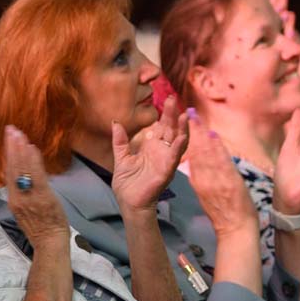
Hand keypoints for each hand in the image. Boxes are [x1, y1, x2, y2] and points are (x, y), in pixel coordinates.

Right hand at [2, 125, 68, 244]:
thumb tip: (22, 172)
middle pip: (12, 168)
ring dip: (21, 149)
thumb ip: (22, 191)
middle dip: (11, 147)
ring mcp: (29, 197)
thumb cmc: (39, 227)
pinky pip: (36, 176)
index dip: (7, 154)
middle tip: (11, 129)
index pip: (8, 173)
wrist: (49, 242)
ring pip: (22, 170)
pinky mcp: (42, 197)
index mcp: (12, 200)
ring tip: (19, 134)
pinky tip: (32, 148)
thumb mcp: (24, 209)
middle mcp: (17, 197)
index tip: (7, 139)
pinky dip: (33, 161)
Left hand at [110, 96, 188, 211]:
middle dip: (173, 115)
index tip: (167, 98)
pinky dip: (178, 148)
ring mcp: (166, 161)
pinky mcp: (166, 172)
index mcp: (152, 148)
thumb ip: (120, 140)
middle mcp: (162, 152)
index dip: (165, 114)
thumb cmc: (128, 183)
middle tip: (173, 98)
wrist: (128, 202)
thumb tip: (115, 122)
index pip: (161, 127)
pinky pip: (174, 158)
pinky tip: (181, 138)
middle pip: (170, 130)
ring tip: (184, 115)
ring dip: (182, 129)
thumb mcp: (121, 157)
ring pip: (178, 142)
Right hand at [184, 110, 256, 236]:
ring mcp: (216, 180)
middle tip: (186, 111)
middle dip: (191, 130)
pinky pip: (220, 161)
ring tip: (195, 117)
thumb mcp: (206, 195)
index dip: (188, 138)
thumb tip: (197, 162)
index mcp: (198, 182)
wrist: (236, 228)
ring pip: (206, 153)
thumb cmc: (222, 213)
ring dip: (201, 134)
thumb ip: (202, 177)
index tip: (185, 122)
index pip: (191, 156)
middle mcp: (204, 179)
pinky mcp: (228, 182)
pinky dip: (216, 147)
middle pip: (196, 150)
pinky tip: (212, 135)